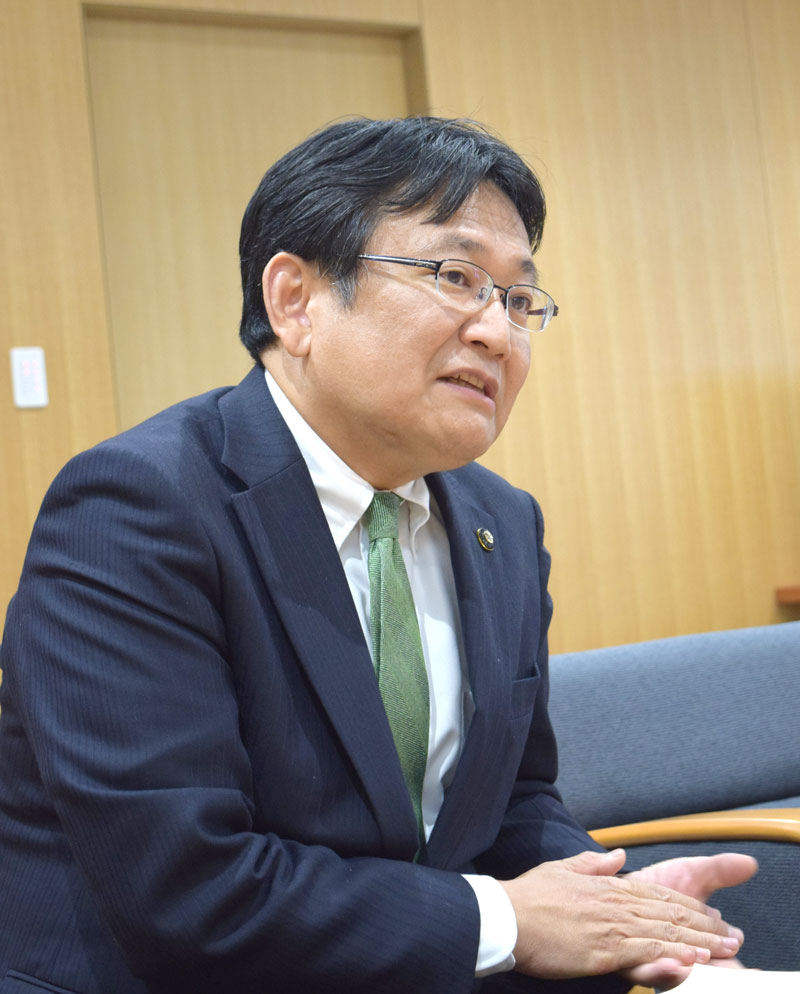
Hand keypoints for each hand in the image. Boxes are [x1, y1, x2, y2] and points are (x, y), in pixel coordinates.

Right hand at [499, 849, 742, 979]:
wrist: (507, 916)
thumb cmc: (529, 897)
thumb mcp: (563, 870)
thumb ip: (593, 863)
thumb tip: (618, 855)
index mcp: (606, 885)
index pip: (657, 893)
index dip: (687, 905)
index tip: (710, 913)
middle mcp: (614, 902)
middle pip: (668, 912)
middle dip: (703, 924)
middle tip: (731, 934)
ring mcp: (611, 925)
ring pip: (664, 930)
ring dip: (698, 941)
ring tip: (724, 948)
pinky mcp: (604, 948)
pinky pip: (646, 950)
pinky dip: (673, 954)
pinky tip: (692, 958)